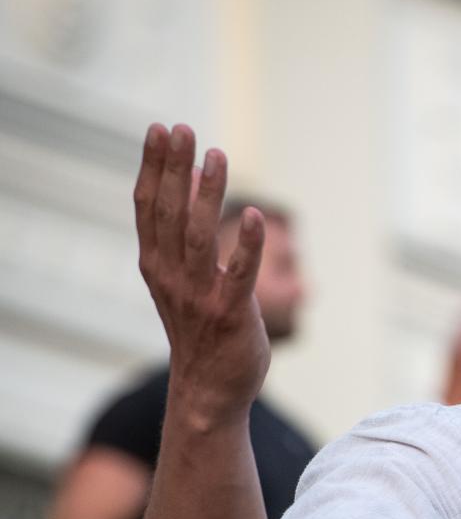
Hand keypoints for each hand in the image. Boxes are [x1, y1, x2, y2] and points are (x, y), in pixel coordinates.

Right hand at [133, 123, 268, 427]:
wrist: (208, 390)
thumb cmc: (201, 328)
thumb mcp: (183, 277)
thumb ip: (183, 231)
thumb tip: (188, 178)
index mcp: (157, 266)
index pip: (148, 207)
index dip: (153, 166)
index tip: (160, 128)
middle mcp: (172, 277)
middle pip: (168, 213)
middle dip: (173, 168)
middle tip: (181, 128)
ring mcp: (200, 296)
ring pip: (200, 237)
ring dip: (208, 195)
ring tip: (216, 155)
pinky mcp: (231, 314)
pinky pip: (239, 275)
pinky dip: (247, 245)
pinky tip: (255, 216)